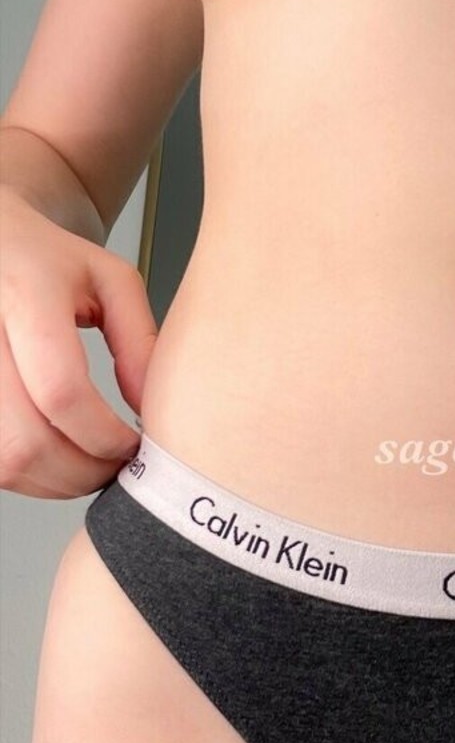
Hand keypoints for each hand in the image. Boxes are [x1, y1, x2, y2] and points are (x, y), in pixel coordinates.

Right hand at [0, 184, 154, 497]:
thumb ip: (139, 342)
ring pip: (3, 462)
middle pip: (27, 441)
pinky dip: (26, 474)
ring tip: (89, 463)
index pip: (61, 391)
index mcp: (25, 291)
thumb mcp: (109, 279)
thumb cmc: (45, 260)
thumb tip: (153, 412)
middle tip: (117, 467)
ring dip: (55, 482)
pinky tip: (54, 456)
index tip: (133, 444)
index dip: (104, 436)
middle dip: (84, 471)